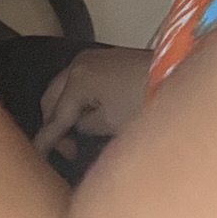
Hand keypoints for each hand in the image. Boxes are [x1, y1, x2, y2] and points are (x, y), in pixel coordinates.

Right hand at [33, 47, 153, 157]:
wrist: (178, 73)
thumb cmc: (146, 100)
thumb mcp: (111, 124)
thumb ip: (85, 126)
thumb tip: (79, 126)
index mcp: (77, 81)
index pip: (54, 118)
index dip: (46, 141)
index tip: (38, 158)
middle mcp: (78, 64)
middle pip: (50, 99)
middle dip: (53, 125)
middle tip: (69, 150)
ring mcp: (90, 59)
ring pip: (62, 89)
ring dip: (64, 111)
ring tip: (78, 135)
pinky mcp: (104, 60)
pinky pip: (77, 82)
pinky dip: (76, 100)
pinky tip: (87, 116)